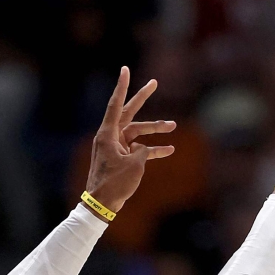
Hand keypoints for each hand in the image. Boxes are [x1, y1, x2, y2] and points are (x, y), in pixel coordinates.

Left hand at [83, 67, 175, 213]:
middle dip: (142, 98)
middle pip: (129, 112)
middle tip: (154, 82)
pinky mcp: (122, 158)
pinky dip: (152, 149)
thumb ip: (142, 152)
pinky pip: (139, 149)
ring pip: (138, 132)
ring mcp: (116, 146)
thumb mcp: (133, 165)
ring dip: (154, 130)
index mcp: (108, 134)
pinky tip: (169, 150)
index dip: (122, 86)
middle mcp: (111, 136)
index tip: (125, 69)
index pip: (116, 104)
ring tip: (172, 126)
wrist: (102, 205)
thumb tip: (144, 150)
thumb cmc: (114, 183)